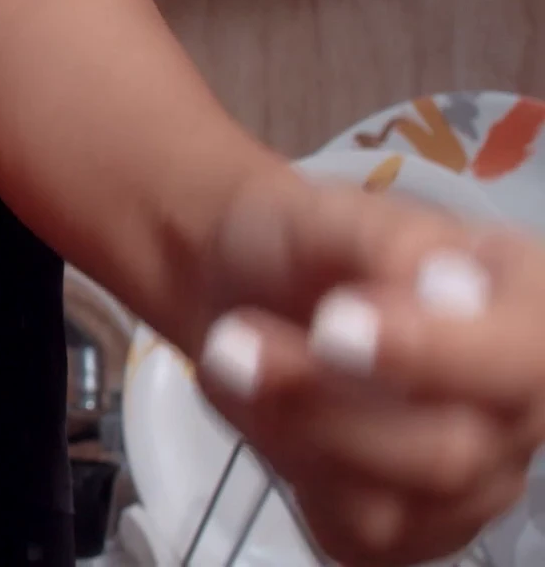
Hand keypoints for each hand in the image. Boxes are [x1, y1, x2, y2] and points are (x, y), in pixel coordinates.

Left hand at [188, 167, 537, 564]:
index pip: (522, 360)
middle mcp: (518, 408)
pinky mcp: (404, 529)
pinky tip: (256, 405)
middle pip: (450, 454)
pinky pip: (349, 532)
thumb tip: (438, 284)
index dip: (434, 355)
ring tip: (230, 354)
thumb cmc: (304, 246)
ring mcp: (469, 481)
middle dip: (325, 402)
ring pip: (387, 506)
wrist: (240, 287)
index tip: (335, 325)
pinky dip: (284, 466)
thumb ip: (389, 243)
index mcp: (528, 312)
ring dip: (287, 430)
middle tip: (238, 339)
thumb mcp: (334, 213)